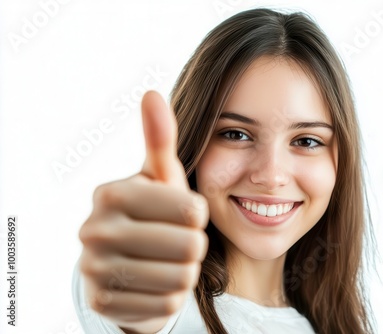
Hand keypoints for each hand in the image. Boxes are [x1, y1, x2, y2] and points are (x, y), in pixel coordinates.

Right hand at [78, 91, 208, 332]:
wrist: (124, 263)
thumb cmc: (152, 213)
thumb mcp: (158, 177)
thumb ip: (159, 138)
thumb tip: (152, 93)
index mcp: (111, 194)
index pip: (192, 210)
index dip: (198, 216)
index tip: (184, 215)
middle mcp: (94, 230)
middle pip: (189, 246)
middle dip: (193, 245)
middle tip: (178, 240)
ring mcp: (95, 270)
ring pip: (181, 278)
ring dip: (185, 271)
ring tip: (169, 260)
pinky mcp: (104, 305)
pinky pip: (167, 306)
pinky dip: (171, 295)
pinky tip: (156, 282)